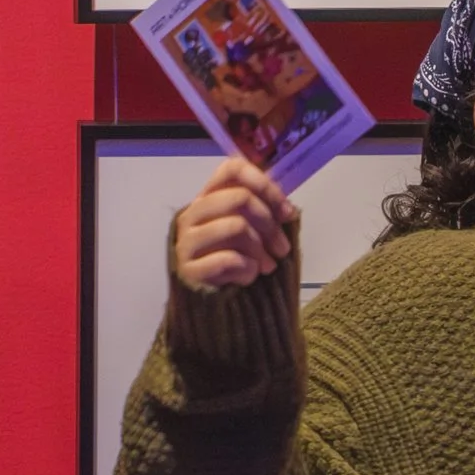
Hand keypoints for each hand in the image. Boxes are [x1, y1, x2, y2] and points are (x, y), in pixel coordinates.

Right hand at [172, 158, 296, 289]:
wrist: (207, 304)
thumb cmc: (232, 263)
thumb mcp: (248, 234)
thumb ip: (263, 214)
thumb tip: (288, 210)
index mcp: (207, 199)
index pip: (232, 170)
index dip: (264, 184)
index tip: (286, 212)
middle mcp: (192, 214)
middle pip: (239, 197)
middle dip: (270, 224)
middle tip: (282, 248)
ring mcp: (186, 241)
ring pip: (236, 226)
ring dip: (261, 249)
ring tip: (269, 266)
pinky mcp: (187, 269)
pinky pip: (228, 259)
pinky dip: (248, 269)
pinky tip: (249, 276)